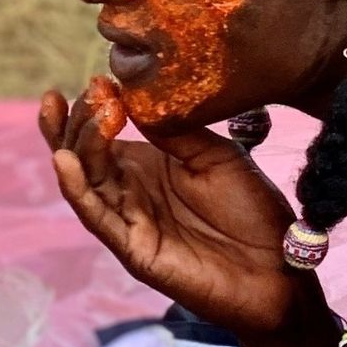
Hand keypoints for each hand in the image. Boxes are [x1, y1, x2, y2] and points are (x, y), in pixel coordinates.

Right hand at [41, 85, 327, 337]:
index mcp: (147, 167)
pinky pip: (98, 218)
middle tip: (79, 92)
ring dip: (75, 148)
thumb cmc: (252, 211)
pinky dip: (78, 190)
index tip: (96, 79)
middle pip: (84, 157)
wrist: (279, 267)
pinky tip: (67, 162)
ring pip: (85, 183)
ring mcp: (129, 221)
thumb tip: (135, 95)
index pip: (102, 136)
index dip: (90, 110)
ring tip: (70, 115)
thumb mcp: (217, 156)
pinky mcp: (135, 250)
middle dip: (73, 123)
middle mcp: (131, 193)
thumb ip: (177, 132)